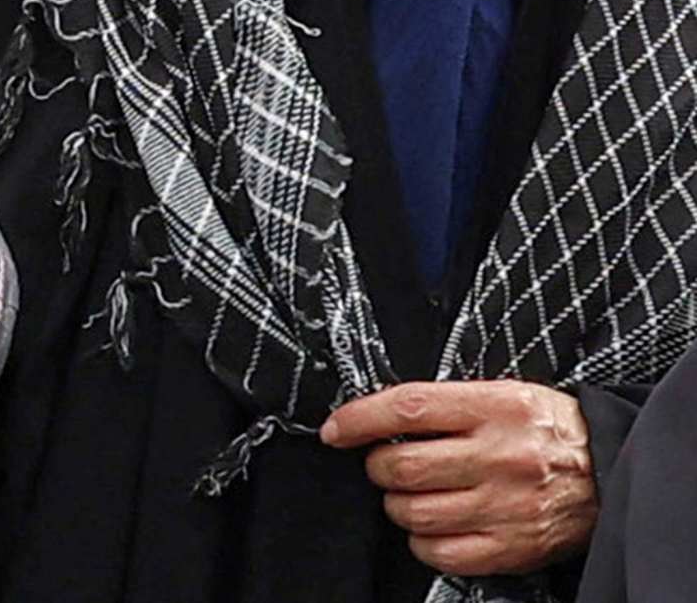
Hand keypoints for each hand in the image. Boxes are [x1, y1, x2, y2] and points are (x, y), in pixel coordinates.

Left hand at [321, 381, 596, 577]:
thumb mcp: (503, 394)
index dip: (358, 419)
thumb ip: (445, 403)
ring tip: (412, 494)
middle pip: (402, 466)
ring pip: (414, 512)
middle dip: (378, 467)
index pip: (406, 408)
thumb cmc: (546, 428)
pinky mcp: (514, 546)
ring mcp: (507, 506)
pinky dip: (423, 542)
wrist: (612, 469)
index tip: (335, 429)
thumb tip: (375, 414)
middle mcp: (500, 458)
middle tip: (386, 465)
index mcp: (495, 409)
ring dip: (398, 505)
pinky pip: (442, 553)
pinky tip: (432, 527)